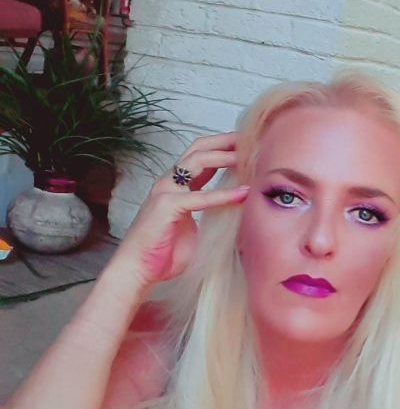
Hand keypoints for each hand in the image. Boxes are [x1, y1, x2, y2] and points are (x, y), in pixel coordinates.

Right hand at [109, 132, 247, 289]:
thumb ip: (210, 215)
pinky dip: (224, 194)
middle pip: (199, 149)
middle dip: (226, 141)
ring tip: (249, 156)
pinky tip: (243, 193)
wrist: (138, 270)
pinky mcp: (167, 206)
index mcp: (176, 187)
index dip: (223, 147)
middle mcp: (170, 183)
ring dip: (225, 156)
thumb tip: (236, 213)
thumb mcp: (194, 228)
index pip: (201, 156)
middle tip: (252, 138)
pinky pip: (200, 196)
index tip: (247, 144)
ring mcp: (166, 191)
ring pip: (198, 162)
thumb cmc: (164, 254)